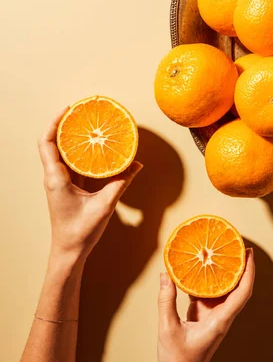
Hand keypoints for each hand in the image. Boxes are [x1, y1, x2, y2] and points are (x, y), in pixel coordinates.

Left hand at [38, 106, 142, 262]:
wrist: (69, 252)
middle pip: (52, 143)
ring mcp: (59, 181)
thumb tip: (136, 165)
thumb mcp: (105, 205)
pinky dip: (79, 152)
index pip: (46, 143)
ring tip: (87, 125)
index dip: (54, 123)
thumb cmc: (80, 232)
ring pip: (60, 152)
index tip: (68, 109)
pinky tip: (92, 147)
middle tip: (81, 112)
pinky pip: (70, 163)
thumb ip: (121, 183)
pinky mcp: (66, 186)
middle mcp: (54, 177)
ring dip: (71, 138)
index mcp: (56, 179)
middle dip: (64, 125)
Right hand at [157, 248, 254, 361]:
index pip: (242, 293)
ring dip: (224, 272)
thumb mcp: (168, 329)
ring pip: (224, 291)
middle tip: (237, 245)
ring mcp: (214, 317)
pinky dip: (207, 282)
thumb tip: (165, 274)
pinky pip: (209, 295)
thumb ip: (166, 301)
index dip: (249, 272)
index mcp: (220, 321)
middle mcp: (221, 317)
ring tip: (219, 252)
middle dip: (241, 266)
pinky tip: (199, 270)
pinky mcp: (204, 318)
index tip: (249, 253)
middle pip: (238, 288)